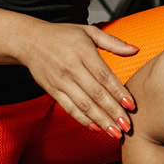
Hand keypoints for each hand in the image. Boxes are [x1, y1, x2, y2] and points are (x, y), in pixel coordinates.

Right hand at [15, 22, 138, 136]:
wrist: (29, 41)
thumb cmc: (62, 35)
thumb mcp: (88, 32)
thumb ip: (112, 42)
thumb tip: (134, 49)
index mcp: (82, 51)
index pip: (103, 75)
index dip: (118, 92)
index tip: (131, 105)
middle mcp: (71, 67)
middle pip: (95, 93)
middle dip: (112, 112)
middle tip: (127, 126)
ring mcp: (60, 81)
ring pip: (83, 104)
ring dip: (100, 120)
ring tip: (114, 132)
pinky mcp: (52, 90)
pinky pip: (69, 108)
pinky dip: (82, 119)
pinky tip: (96, 128)